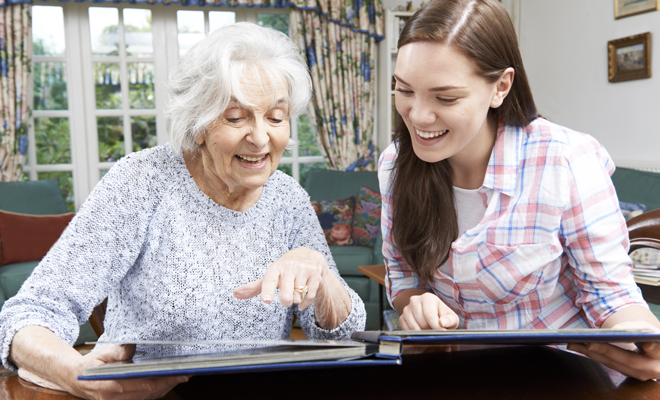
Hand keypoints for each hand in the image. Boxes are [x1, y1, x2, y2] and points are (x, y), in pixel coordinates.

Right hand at [56, 344, 186, 399]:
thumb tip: (133, 346)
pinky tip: (166, 383)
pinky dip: (155, 392)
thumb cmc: (91, 365)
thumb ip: (118, 351)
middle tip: (185, 374)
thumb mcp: (102, 353)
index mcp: (109, 386)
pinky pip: (142, 399)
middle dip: (168, 384)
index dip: (162, 380)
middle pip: (148, 394)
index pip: (142, 385)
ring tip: (179, 377)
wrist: (75, 380)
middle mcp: (114, 399)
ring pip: (147, 398)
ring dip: (164, 389)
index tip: (177, 373)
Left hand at [233, 248, 325, 309]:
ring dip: (296, 299)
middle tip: (285, 298)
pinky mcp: (316, 274)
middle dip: (285, 301)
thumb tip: (235, 294)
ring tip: (296, 291)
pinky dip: (305, 303)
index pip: (269, 280)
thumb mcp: (271, 275)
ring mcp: (303, 269)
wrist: (309, 255)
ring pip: (298, 296)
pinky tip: (302, 303)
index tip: (266, 300)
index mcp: (275, 268)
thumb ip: (255, 287)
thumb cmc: (285, 269)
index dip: (267, 290)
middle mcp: (289, 267)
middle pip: (286, 295)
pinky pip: (310, 296)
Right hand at [399, 292, 458, 330]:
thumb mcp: (451, 317)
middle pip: (422, 323)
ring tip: (429, 329)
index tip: (442, 333)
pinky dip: (415, 334)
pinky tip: (421, 330)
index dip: (436, 327)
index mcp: (427, 297)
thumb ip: (450, 320)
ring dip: (423, 333)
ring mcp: (406, 309)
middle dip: (430, 330)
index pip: (430, 316)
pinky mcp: (402, 317)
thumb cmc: (443, 316)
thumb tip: (442, 323)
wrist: (432, 315)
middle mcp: (414, 300)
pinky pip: (407, 330)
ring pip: (414, 328)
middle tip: (435, 330)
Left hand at [567, 321, 659, 380]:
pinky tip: (579, 348)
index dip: (648, 347)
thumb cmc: (650, 336)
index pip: (654, 350)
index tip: (642, 344)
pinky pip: (608, 364)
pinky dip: (594, 355)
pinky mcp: (627, 373)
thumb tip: (619, 330)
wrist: (654, 351)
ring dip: (592, 354)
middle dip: (606, 351)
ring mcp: (638, 374)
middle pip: (627, 360)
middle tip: (588, 343)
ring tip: (574, 344)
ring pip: (614, 364)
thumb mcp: (648, 329)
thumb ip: (639, 329)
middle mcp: (651, 369)